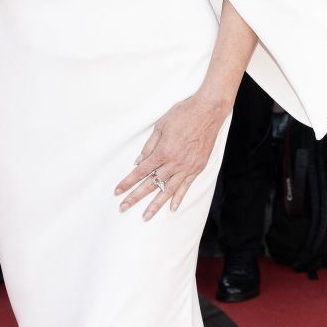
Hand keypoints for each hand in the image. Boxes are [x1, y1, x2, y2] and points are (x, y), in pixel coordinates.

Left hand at [115, 90, 230, 219]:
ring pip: (168, 190)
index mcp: (162, 151)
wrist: (209, 110)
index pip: (140, 171)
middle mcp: (174, 162)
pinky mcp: (197, 168)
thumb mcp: (160, 126)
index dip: (127, 182)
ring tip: (145, 216)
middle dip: (135, 197)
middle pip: (151, 184)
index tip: (118, 191)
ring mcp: (187, 167)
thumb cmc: (184, 114)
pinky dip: (178, 198)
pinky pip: (186, 186)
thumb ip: (149, 146)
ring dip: (155, 205)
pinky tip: (172, 208)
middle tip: (124, 207)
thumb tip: (138, 162)